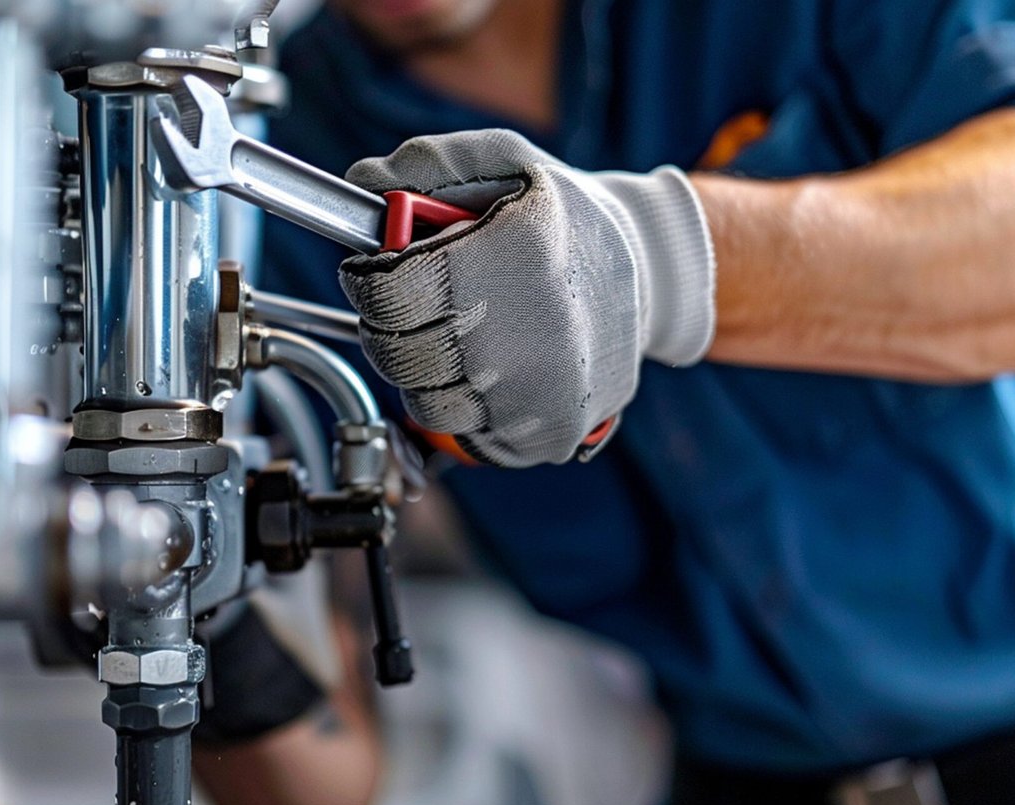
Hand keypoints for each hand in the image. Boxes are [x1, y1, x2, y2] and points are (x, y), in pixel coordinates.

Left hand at [339, 129, 714, 466]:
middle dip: (393, 324)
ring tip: (460, 331)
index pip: (390, 293)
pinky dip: (462, 403)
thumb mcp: (507, 160)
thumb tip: (364, 184)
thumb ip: (429, 162)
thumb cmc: (566, 216)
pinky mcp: (550, 434)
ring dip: (424, 369)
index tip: (383, 269)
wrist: (649, 275)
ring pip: (425, 401)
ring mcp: (541, 393)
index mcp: (516, 254)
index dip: (370, 279)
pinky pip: (465, 432)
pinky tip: (489, 367)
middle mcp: (530, 332)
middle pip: (399, 352)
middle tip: (422, 300)